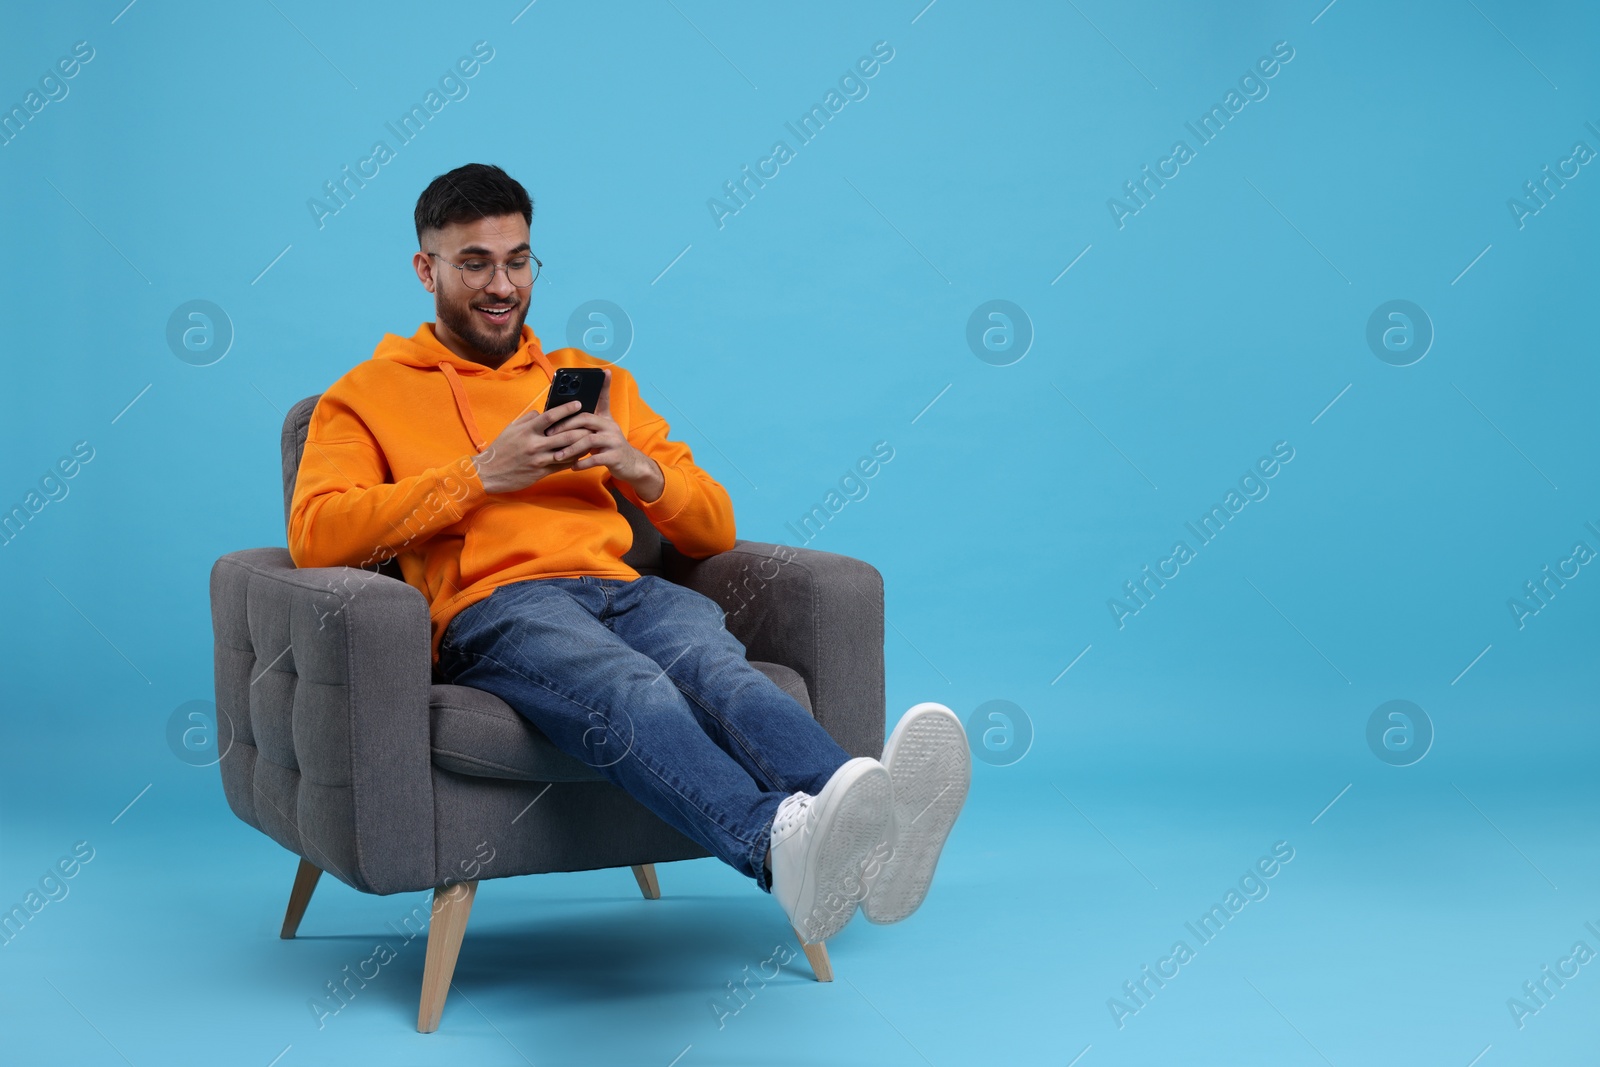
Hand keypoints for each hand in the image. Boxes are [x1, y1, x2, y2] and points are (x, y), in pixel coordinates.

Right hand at [471, 400, 588, 493]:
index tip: (579, 403)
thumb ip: (528, 419)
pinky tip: (581, 454)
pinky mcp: (541, 472)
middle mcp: (534, 444)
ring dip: (581, 445)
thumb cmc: (501, 449)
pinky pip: (562, 465)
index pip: (550, 416)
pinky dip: (573, 459)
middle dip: (581, 429)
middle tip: (593, 423)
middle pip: (564, 435)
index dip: (566, 409)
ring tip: (591, 439)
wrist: (489, 473)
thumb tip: (543, 412)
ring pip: (567, 451)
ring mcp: (539, 459)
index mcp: (527, 430)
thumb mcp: (511, 429)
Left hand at [544, 368, 664, 500]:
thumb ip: (588, 423)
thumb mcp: (602, 431)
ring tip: (558, 456)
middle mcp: (611, 426)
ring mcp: (614, 441)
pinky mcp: (615, 457)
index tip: (603, 370)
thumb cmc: (610, 446)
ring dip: (571, 448)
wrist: (631, 465)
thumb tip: (563, 416)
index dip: (604, 384)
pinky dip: (582, 463)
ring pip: (589, 440)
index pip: (604, 398)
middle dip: (566, 425)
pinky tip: (573, 467)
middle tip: (550, 434)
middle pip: (586, 419)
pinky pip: (595, 459)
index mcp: (606, 418)